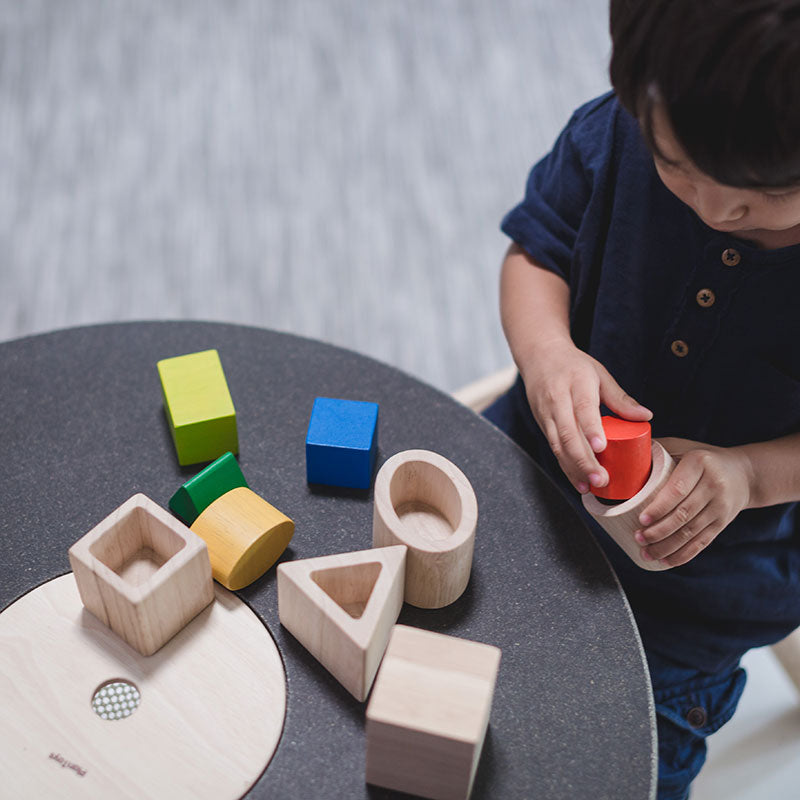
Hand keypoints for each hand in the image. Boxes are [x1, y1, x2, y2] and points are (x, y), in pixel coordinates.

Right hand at [520, 339, 651, 493]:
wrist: (539, 356)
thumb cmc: (573, 366)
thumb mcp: (600, 374)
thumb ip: (620, 398)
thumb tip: (646, 416)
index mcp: (576, 384)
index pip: (583, 409)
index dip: (591, 429)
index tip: (602, 447)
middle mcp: (557, 400)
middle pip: (568, 434)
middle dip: (583, 460)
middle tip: (601, 479)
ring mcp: (546, 414)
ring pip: (558, 445)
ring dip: (573, 468)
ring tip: (590, 487)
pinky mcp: (542, 424)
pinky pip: (554, 448)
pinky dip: (566, 467)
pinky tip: (579, 481)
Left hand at [635, 438, 754, 566]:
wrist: (743, 473)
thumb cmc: (700, 457)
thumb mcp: (681, 446)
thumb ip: (655, 449)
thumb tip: (621, 452)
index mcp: (700, 463)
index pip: (678, 489)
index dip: (660, 507)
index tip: (642, 520)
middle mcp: (714, 485)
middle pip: (684, 514)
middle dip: (659, 531)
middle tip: (638, 538)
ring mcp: (721, 507)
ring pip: (692, 532)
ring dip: (667, 546)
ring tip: (646, 553)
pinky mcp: (722, 523)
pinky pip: (702, 542)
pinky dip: (683, 555)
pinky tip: (665, 561)